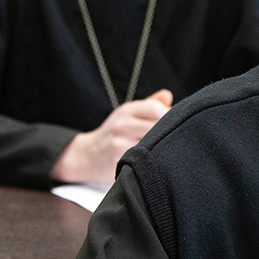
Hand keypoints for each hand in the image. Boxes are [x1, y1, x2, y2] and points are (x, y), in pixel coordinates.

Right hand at [50, 90, 172, 183]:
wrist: (87, 155)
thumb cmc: (114, 133)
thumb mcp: (127, 114)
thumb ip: (149, 105)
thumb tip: (168, 96)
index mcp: (126, 111)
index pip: (156, 109)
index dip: (168, 117)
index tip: (170, 125)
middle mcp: (122, 125)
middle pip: (157, 127)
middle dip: (166, 134)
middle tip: (169, 140)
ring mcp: (120, 145)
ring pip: (152, 146)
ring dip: (160, 149)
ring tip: (160, 152)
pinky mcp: (119, 163)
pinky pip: (144, 161)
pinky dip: (151, 162)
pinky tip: (150, 162)